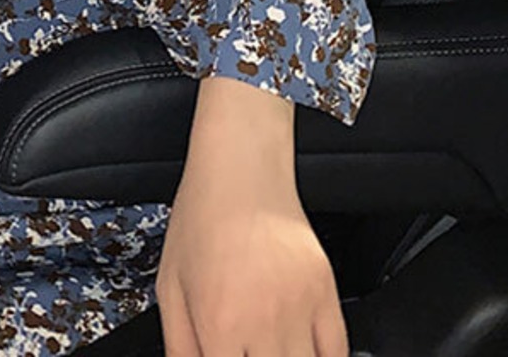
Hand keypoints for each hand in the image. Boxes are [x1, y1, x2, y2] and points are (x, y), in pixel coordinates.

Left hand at [157, 182, 346, 356]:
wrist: (242, 168)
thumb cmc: (202, 218)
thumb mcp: (170, 284)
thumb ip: (180, 346)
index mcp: (219, 323)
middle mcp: (264, 322)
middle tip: (245, 354)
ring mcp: (300, 309)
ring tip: (267, 351)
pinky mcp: (326, 294)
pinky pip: (336, 353)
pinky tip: (302, 354)